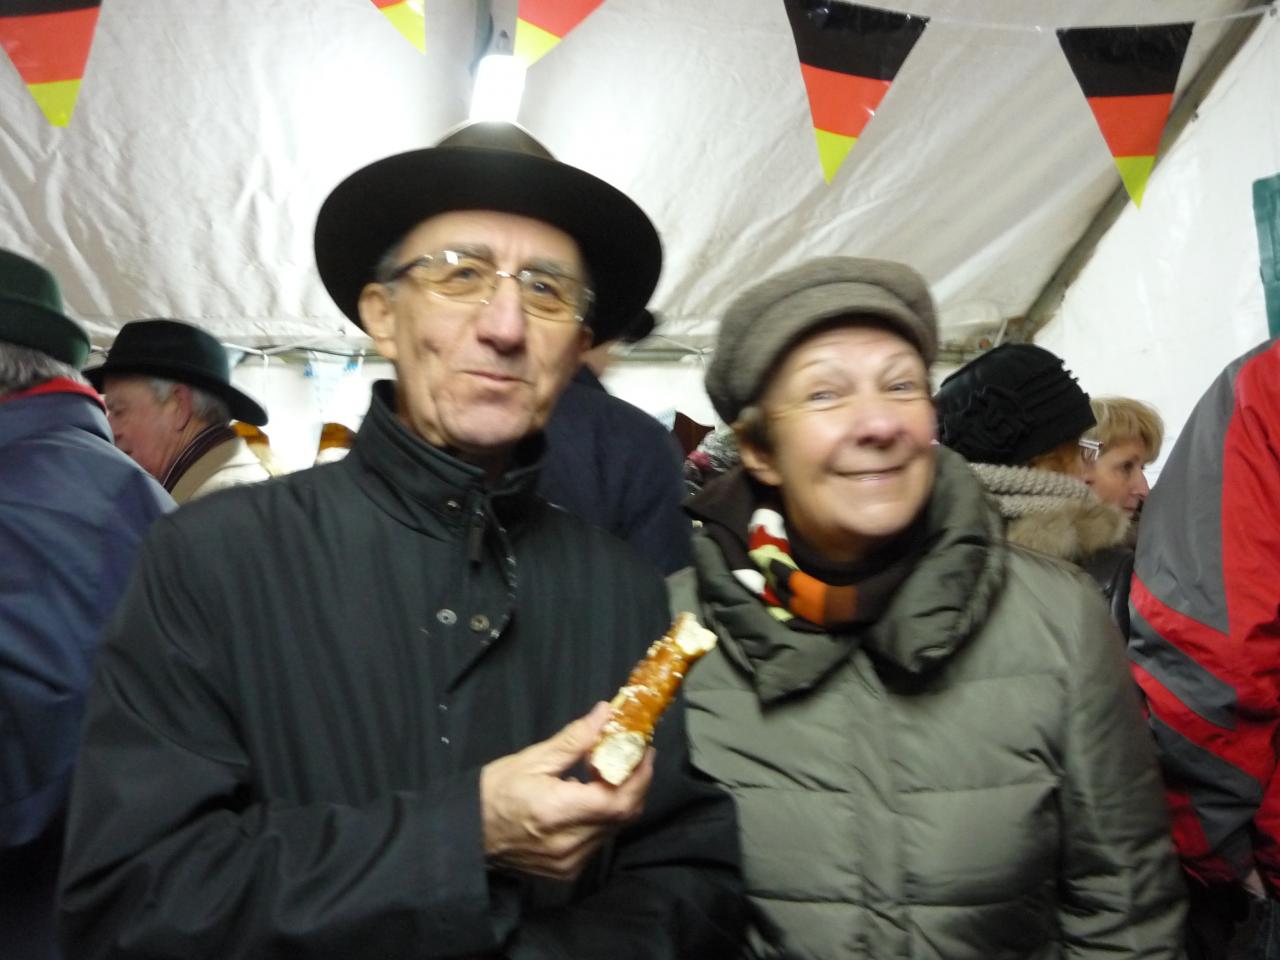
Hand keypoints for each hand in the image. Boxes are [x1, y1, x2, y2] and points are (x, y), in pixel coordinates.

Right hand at [480, 701, 654, 880]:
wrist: (467, 834)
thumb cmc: (494, 792)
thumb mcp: (532, 759)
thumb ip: (575, 739)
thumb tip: (605, 714)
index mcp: (557, 811)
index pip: (618, 799)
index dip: (639, 775)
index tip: (644, 750)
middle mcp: (568, 843)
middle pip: (623, 815)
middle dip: (636, 784)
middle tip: (635, 756)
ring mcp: (569, 862)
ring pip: (614, 829)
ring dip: (621, 799)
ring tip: (613, 772)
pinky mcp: (567, 871)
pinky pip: (599, 841)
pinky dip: (604, 817)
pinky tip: (593, 798)